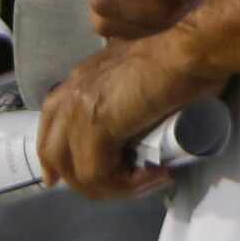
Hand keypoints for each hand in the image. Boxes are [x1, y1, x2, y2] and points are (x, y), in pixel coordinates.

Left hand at [35, 38, 202, 199]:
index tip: (58, 180)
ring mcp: (81, 107)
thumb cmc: (179, 58)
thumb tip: (132, 126)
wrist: (188, 51)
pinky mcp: (96, 125)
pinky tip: (154, 176)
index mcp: (81, 78)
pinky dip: (126, 186)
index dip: (55, 155)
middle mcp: (74, 91)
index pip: (51, 121)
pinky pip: (98, 175)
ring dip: (111, 187)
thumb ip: (126, 94)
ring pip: (76, 171)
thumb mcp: (140, 75)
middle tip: (116, 189)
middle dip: (80, 180)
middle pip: (53, 151)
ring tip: (145, 182)